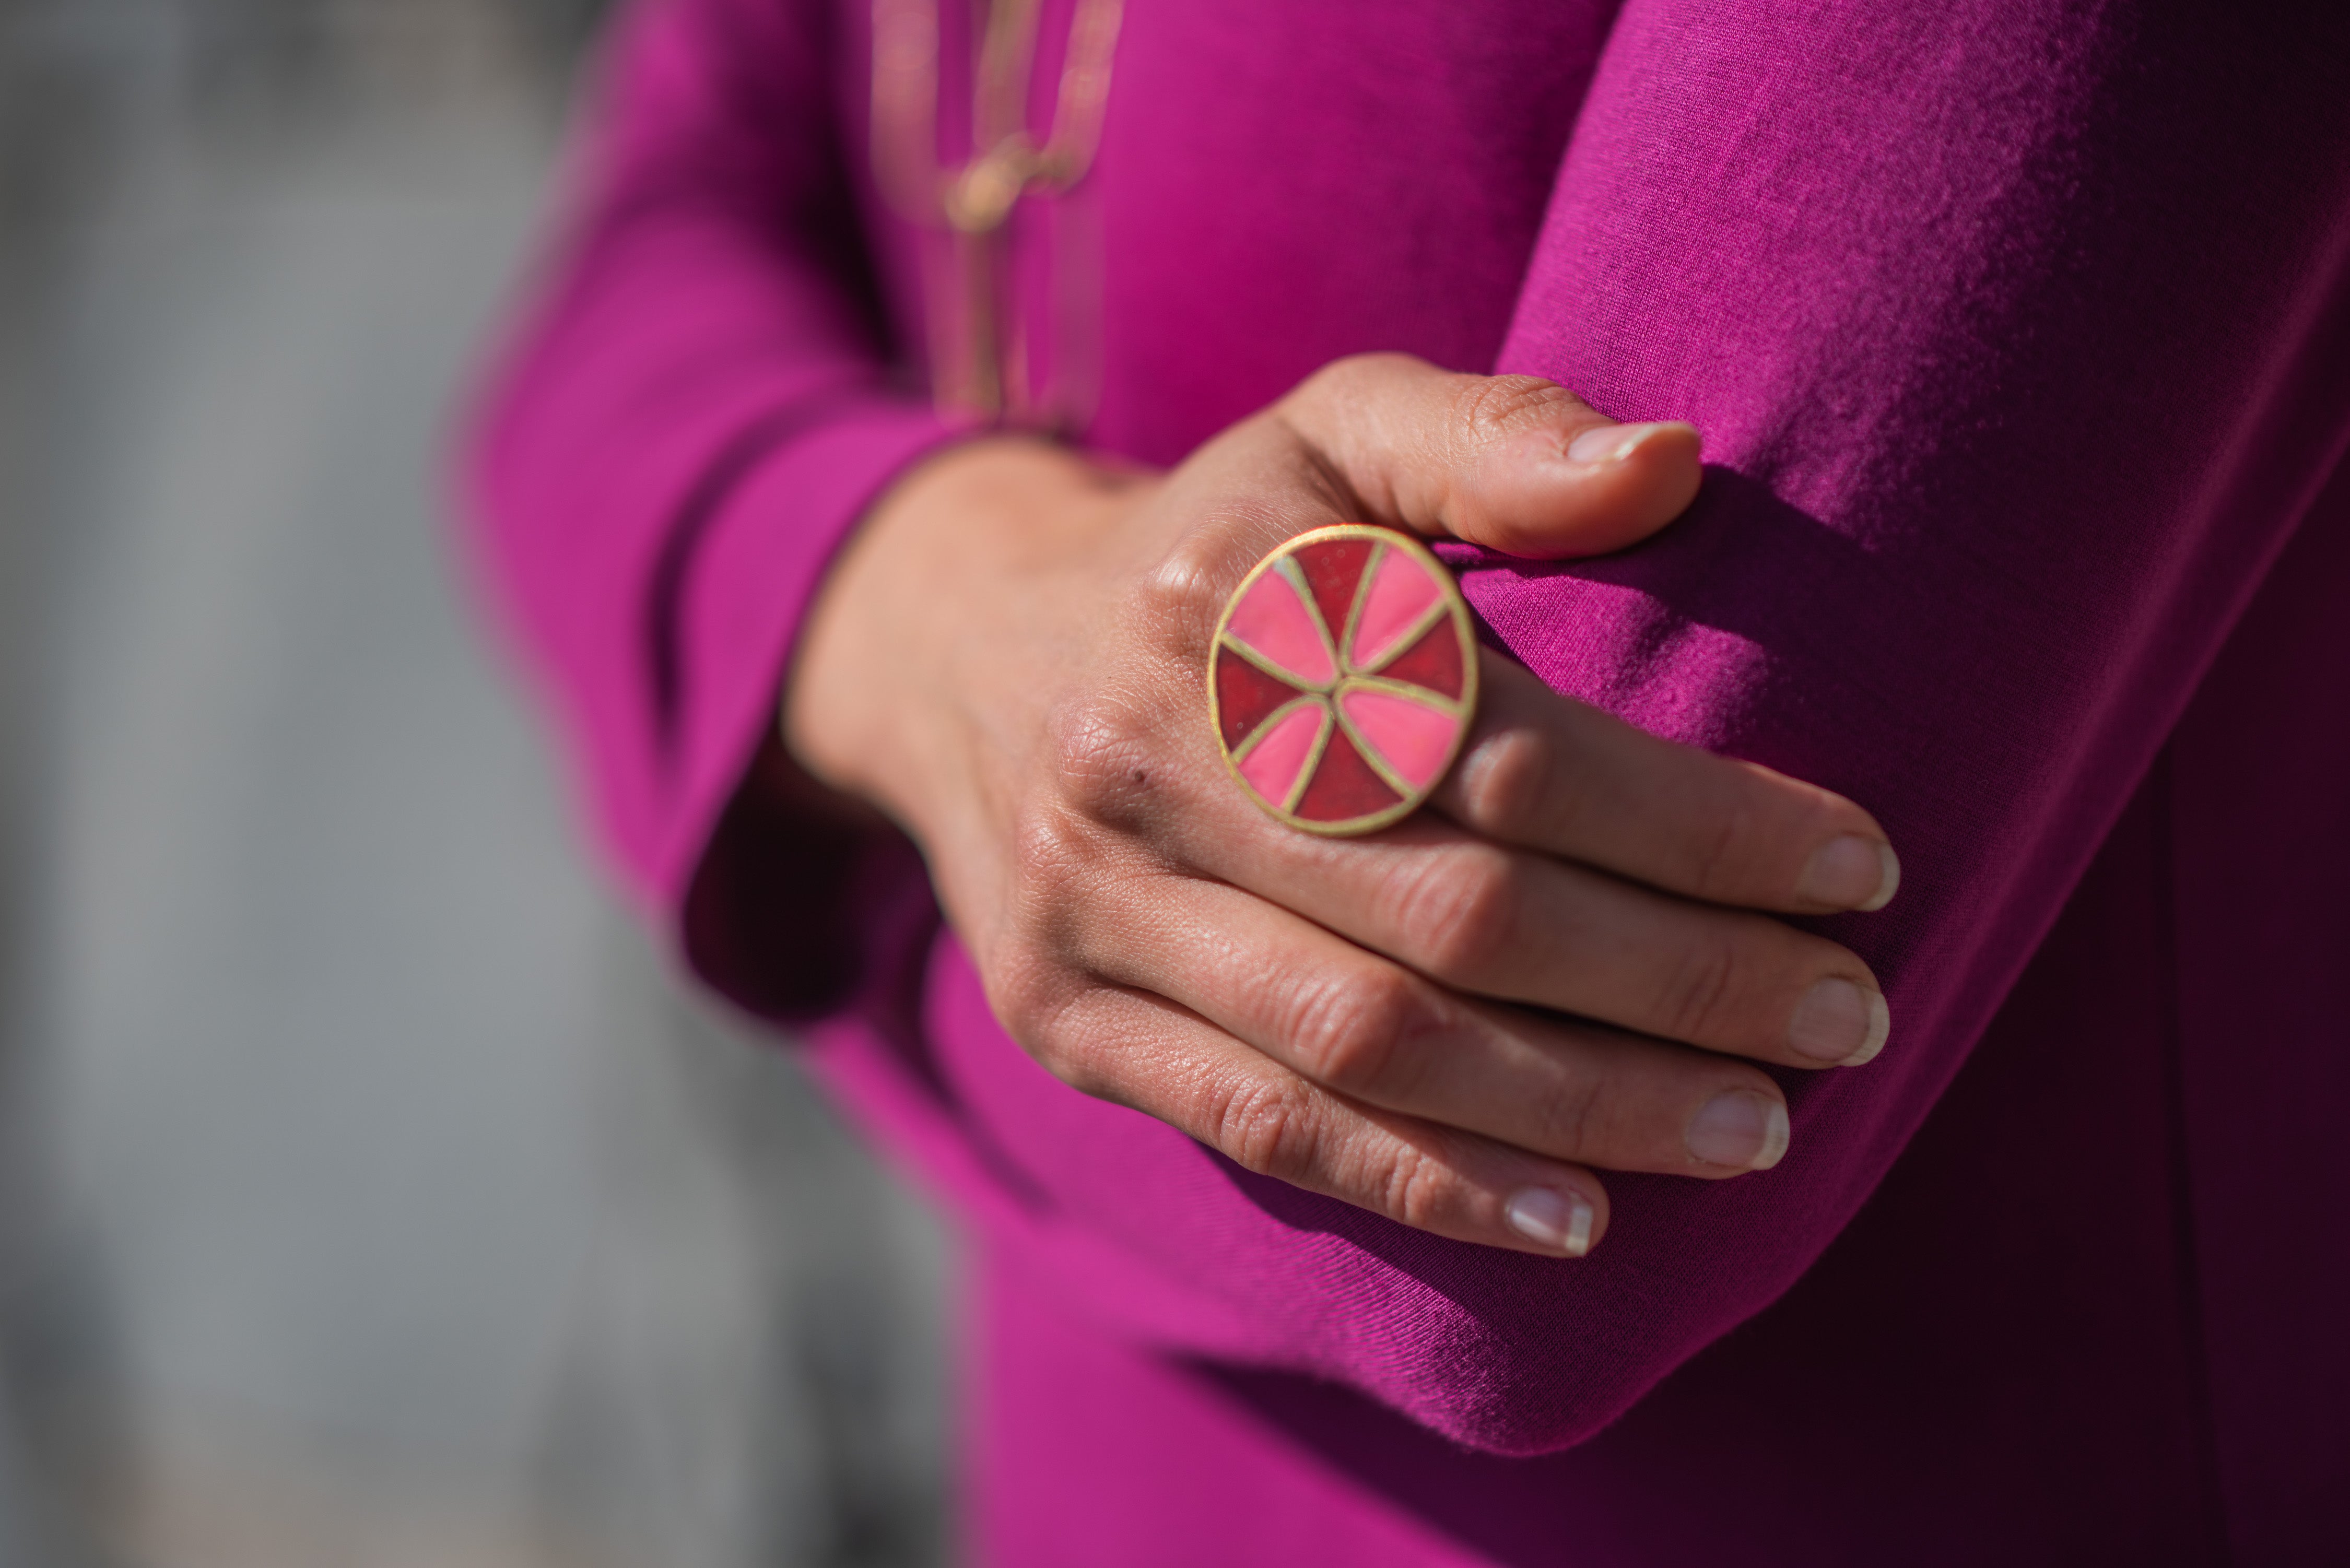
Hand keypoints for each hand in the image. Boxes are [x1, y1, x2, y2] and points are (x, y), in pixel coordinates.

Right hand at [784, 354, 1897, 1257]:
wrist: (959, 649)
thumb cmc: (1213, 548)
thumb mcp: (1330, 433)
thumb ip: (1492, 438)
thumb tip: (1674, 462)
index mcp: (1229, 601)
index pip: (1509, 746)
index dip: (1701, 826)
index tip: (1859, 873)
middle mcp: (1143, 760)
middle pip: (1460, 910)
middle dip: (1682, 982)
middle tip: (1847, 1021)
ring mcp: (1092, 908)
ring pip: (1373, 1040)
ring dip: (1586, 1105)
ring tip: (1755, 1130)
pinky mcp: (1062, 1020)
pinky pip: (1262, 1125)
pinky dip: (1427, 1185)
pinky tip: (1577, 1219)